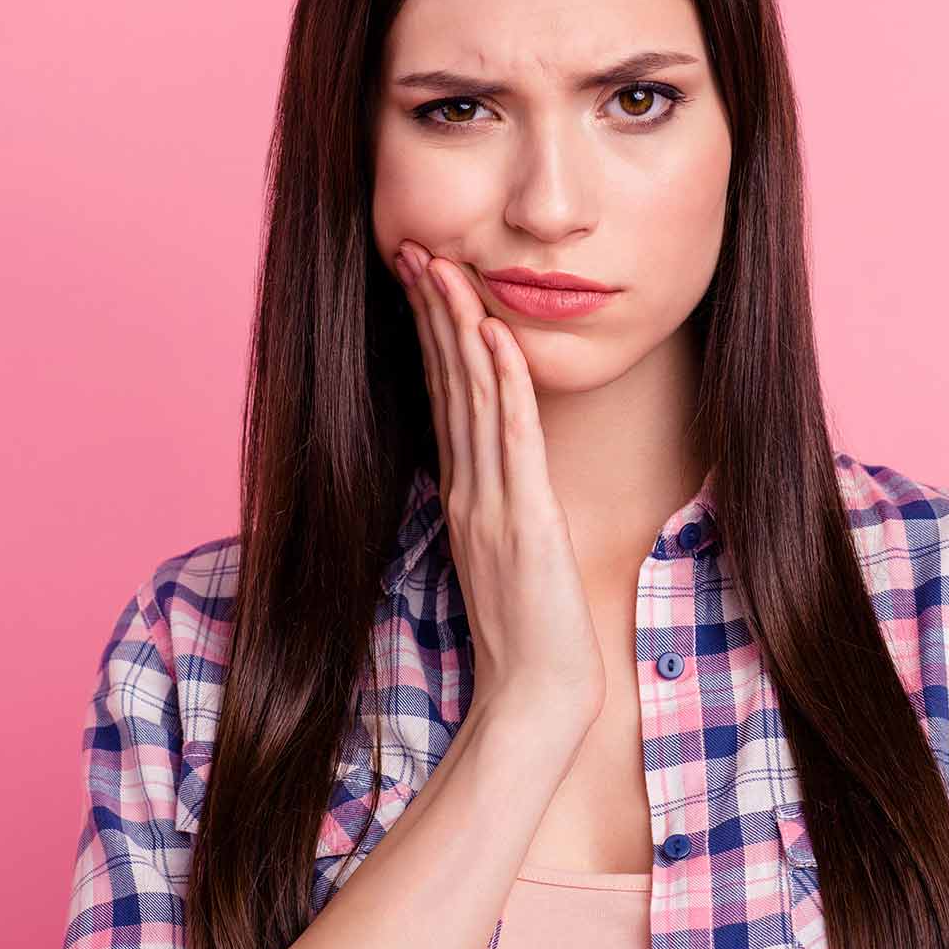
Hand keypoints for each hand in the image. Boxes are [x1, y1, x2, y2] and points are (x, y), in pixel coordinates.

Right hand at [392, 239, 606, 732]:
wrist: (535, 698)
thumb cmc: (526, 634)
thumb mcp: (504, 557)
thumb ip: (493, 508)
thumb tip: (491, 470)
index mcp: (464, 496)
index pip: (443, 398)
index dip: (430, 337)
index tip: (420, 282)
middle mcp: (469, 491)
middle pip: (446, 385)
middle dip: (431, 313)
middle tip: (414, 250)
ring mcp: (491, 504)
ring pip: (471, 398)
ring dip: (458, 329)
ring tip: (444, 269)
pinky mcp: (523, 521)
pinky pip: (511, 440)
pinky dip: (503, 384)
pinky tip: (495, 335)